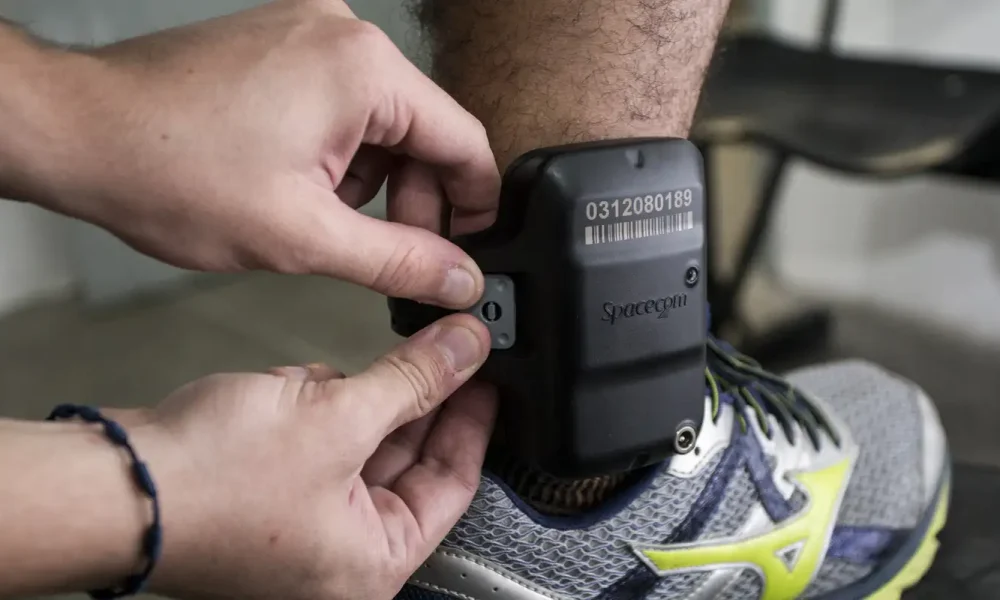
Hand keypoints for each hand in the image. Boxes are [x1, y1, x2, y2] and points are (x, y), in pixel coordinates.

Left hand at [18, 0, 499, 307]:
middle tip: (397, 257)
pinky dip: (340, 152)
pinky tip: (305, 187)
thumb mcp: (304, 237)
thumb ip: (400, 262)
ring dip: (374, 180)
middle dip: (416, 199)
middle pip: (424, 129)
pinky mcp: (282, 42)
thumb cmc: (170, 172)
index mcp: (364, 69)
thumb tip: (460, 280)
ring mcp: (309, 31)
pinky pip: (343, 102)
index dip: (476, 207)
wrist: (78, 134)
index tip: (468, 251)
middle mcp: (344, 34)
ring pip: (382, 120)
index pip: (464, 141)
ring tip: (327, 222)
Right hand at [124, 314, 494, 599]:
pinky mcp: (265, 494)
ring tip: (358, 369)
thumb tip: (466, 349)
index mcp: (372, 563)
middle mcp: (338, 555)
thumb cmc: (212, 484)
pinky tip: (303, 387)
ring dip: (357, 401)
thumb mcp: (339, 419)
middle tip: (440, 349)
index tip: (485, 375)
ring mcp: (298, 526)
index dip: (473, 421)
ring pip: (357, 445)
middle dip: (411, 402)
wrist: (111, 483)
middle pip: (405, 462)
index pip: (453, 485)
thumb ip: (413, 381)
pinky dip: (314, 408)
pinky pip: (313, 442)